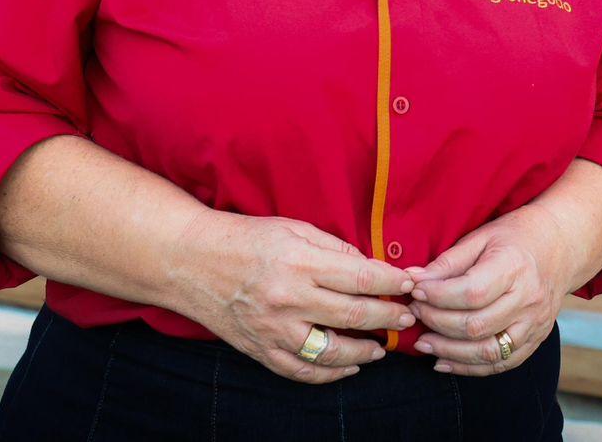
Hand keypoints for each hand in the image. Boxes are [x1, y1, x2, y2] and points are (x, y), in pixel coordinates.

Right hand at [171, 211, 416, 384]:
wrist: (191, 261)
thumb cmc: (244, 238)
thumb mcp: (292, 228)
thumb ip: (332, 247)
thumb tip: (368, 267)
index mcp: (299, 262)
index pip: (360, 276)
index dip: (392, 283)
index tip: (411, 284)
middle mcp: (289, 299)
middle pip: (355, 316)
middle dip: (389, 317)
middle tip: (407, 317)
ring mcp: (274, 330)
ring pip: (334, 353)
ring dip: (366, 352)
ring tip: (381, 347)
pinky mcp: (261, 350)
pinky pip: (304, 372)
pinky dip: (331, 375)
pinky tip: (349, 367)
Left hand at [404, 205, 578, 376]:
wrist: (562, 246)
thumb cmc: (517, 236)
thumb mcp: (482, 237)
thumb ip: (449, 261)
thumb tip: (413, 279)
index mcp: (514, 267)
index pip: (471, 292)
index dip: (438, 296)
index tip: (415, 290)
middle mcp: (528, 300)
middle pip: (476, 325)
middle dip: (437, 322)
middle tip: (414, 313)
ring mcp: (535, 324)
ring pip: (488, 351)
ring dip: (450, 352)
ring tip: (424, 344)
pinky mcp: (536, 339)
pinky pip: (502, 363)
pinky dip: (470, 367)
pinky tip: (445, 361)